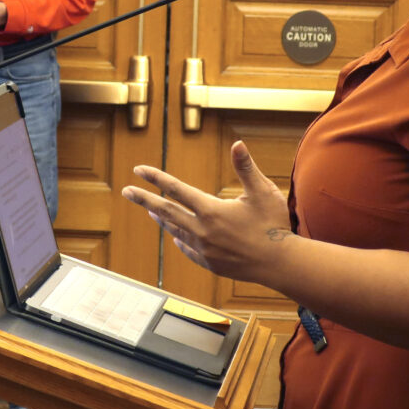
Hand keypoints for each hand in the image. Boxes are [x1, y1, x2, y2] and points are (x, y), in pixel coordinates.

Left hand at [121, 140, 292, 285]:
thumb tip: (237, 143)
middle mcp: (202, 230)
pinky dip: (180, 240)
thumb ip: (245, 167)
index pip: (176, 189)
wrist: (281, 265)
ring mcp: (204, 249)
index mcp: (211, 210)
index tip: (138, 171)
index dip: (156, 178)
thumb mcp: (261, 191)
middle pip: (166, 211)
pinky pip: (188, 250)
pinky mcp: (210, 264)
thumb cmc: (274, 225)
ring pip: (175, 230)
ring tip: (151, 210)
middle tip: (126, 191)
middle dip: (144, 200)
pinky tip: (176, 237)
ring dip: (162, 219)